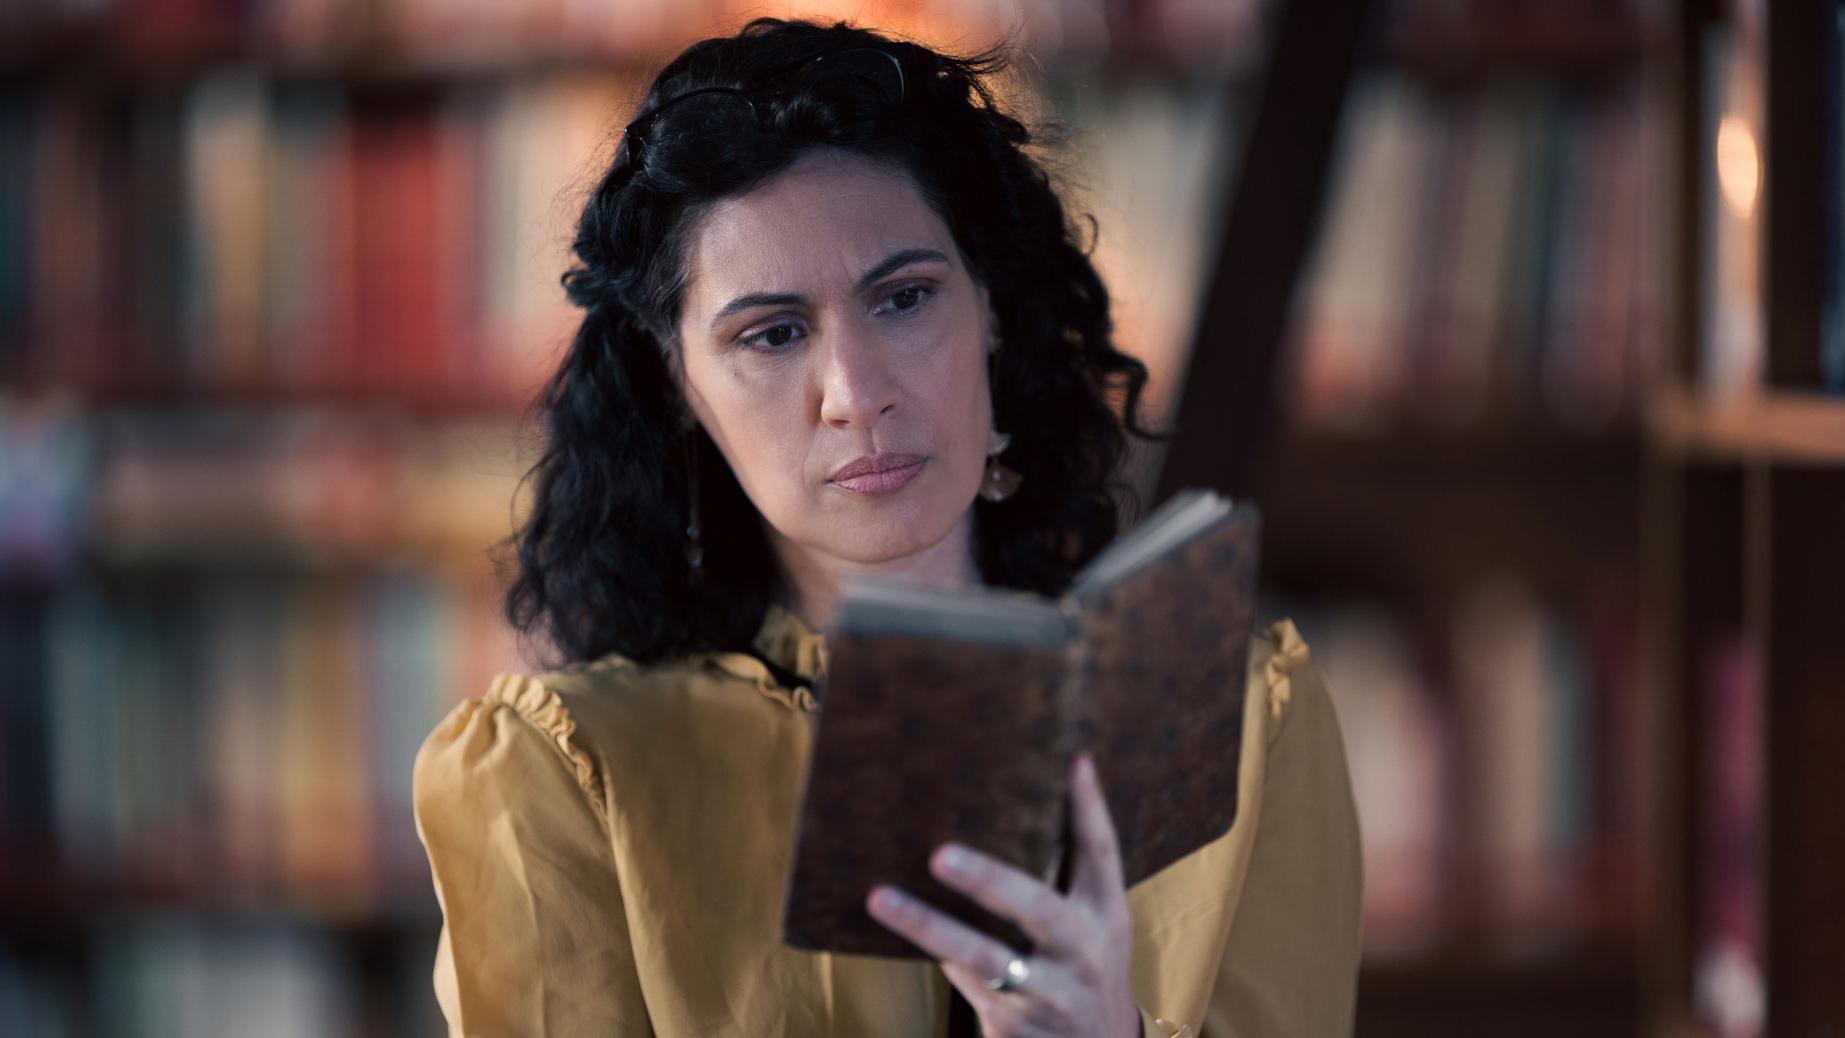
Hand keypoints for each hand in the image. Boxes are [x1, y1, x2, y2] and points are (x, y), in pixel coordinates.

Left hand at [865, 753, 1141, 1037]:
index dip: (1089, 809)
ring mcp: (1048, 992)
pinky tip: (888, 924)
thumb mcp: (1092, 920)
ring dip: (929, 927)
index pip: (1102, 855)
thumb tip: (1034, 782)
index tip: (1073, 762)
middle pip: (1038, 909)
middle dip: (988, 880)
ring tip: (881, 898)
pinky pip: (963, 982)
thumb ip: (1067, 867)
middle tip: (939, 854)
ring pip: (983, 958)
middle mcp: (1083, 952)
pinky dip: (929, 950)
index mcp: (1106, 914)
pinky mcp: (1012, 1023)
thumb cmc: (1079, 962)